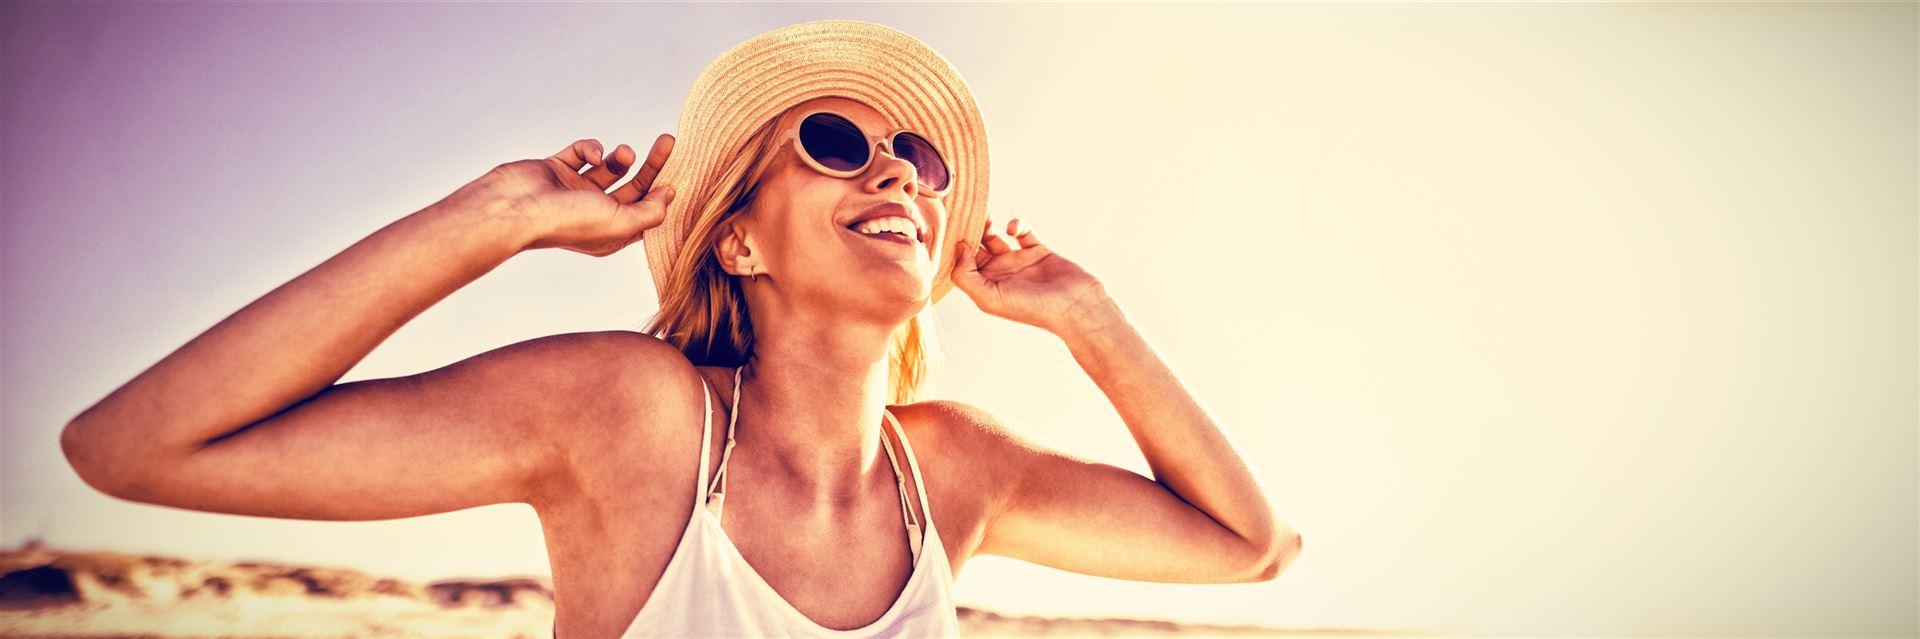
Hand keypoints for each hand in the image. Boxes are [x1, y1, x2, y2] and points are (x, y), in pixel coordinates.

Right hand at [451, 135, 677, 256]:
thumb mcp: (621, 224)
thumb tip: (669, 195)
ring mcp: (575, 190)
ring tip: (624, 153)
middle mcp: (594, 212)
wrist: (515, 207)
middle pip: (634, 187)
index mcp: (610, 232)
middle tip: (668, 141)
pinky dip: (592, 148)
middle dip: (652, 164)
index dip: (662, 198)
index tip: (676, 179)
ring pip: (610, 167)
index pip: (645, 214)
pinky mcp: (558, 168)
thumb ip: (650, 213)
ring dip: (622, 156)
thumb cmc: (566, 222)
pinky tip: (594, 155)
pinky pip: (583, 151)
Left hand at [950, 217, 1109, 333]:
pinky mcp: (1038, 250)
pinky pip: (1022, 232)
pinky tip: (1014, 229)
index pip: (962, 263)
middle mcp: (999, 273)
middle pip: (975, 247)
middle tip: (962, 212)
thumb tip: (959, 248)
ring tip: (984, 214)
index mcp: (985, 286)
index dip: (954, 248)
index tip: (947, 229)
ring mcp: (1018, 261)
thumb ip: (966, 276)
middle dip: (968, 232)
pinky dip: (1017, 225)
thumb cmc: (1032, 308)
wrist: (1074, 306)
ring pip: (995, 236)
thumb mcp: (989, 298)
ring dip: (987, 224)